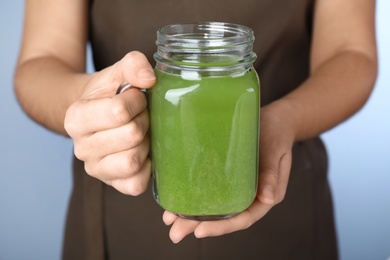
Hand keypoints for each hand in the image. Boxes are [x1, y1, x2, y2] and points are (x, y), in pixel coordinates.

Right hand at [64, 51, 155, 194]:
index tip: (135, 98)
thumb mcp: (116, 73)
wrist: (100, 117)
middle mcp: (81, 149)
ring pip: (133, 161)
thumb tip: (149, 79)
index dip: (136, 101)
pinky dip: (147, 167)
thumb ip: (132, 64)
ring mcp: (96, 170)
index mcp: (76, 118)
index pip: (118, 111)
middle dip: (143, 121)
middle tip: (140, 116)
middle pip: (131, 135)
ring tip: (140, 134)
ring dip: (145, 144)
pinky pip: (137, 183)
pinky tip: (143, 152)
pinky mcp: (114, 185)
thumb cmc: (110, 95)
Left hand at [162, 102, 294, 242]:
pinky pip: (209, 188)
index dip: (222, 226)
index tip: (200, 231)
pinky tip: (177, 197)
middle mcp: (248, 195)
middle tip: (175, 233)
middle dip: (198, 225)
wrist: (274, 120)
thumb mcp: (276, 152)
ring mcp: (235, 186)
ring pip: (214, 205)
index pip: (243, 218)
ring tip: (169, 219)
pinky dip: (193, 194)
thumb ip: (273, 175)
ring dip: (191, 214)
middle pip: (223, 216)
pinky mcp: (225, 174)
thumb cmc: (277, 135)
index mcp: (264, 196)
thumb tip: (268, 198)